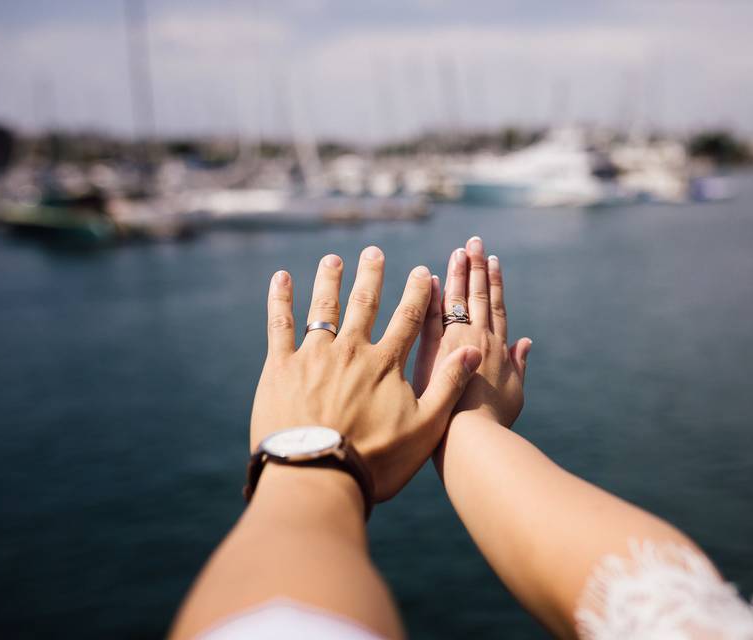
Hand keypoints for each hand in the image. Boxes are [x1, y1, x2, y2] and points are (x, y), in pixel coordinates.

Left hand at [250, 247, 482, 500]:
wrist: (317, 476)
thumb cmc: (375, 460)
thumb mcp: (425, 428)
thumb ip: (448, 384)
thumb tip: (472, 348)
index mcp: (385, 364)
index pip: (407, 319)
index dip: (417, 294)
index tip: (422, 272)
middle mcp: (351, 351)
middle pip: (364, 303)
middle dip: (371, 275)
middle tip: (374, 251)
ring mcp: (313, 356)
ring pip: (323, 308)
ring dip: (329, 280)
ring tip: (333, 260)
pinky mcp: (280, 368)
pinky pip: (280, 325)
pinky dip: (281, 300)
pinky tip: (281, 278)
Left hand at [413, 237, 530, 426]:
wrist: (470, 441)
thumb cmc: (492, 425)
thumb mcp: (514, 395)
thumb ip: (519, 365)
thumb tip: (525, 342)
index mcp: (496, 349)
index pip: (496, 307)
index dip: (495, 282)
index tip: (492, 259)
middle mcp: (476, 339)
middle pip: (476, 296)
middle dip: (475, 267)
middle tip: (473, 241)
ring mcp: (452, 344)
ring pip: (454, 300)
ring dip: (455, 273)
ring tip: (457, 250)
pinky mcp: (428, 353)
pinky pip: (428, 317)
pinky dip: (429, 297)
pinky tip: (426, 278)